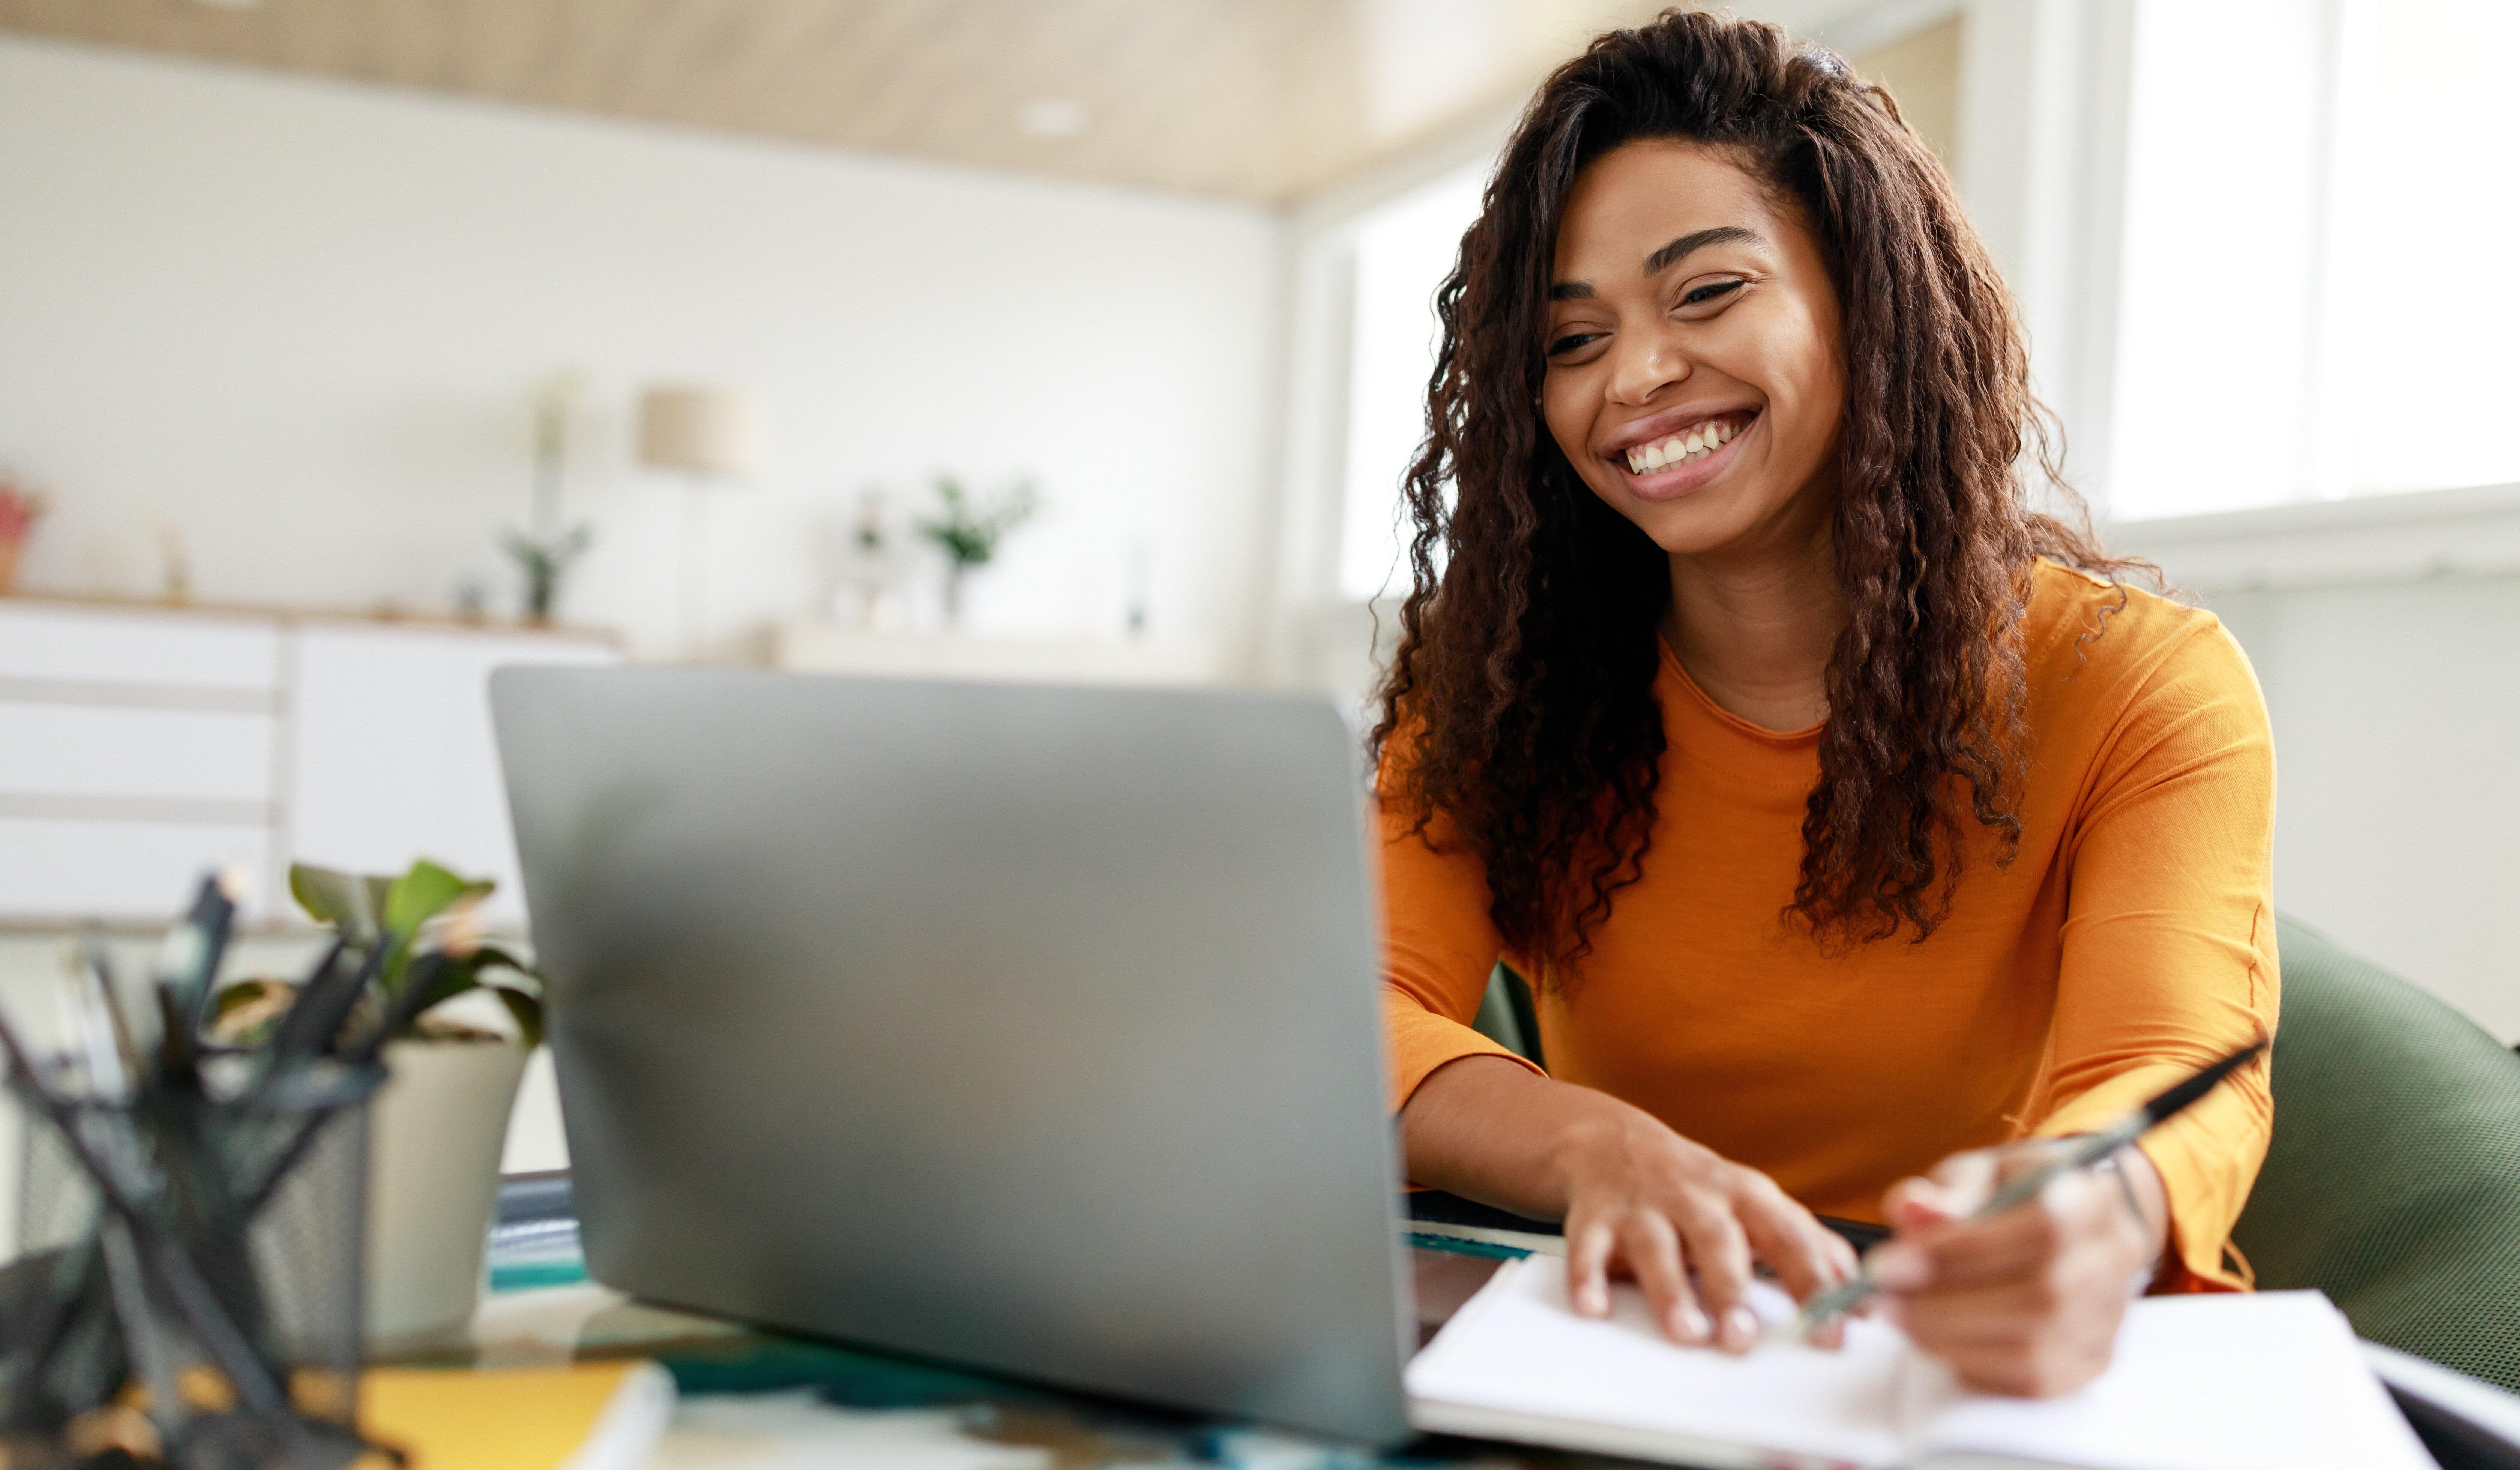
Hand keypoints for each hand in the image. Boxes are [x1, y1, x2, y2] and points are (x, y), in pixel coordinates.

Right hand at [1556, 1105, 1859, 1352]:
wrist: (1612, 1142)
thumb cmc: (1698, 1188)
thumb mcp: (1757, 1204)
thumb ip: (1807, 1244)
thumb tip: (1860, 1293)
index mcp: (1746, 1196)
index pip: (1789, 1237)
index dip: (1814, 1284)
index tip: (1831, 1329)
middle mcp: (1696, 1197)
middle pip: (1719, 1239)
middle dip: (1732, 1288)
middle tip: (1743, 1338)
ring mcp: (1644, 1205)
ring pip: (1657, 1246)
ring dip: (1671, 1291)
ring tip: (1686, 1333)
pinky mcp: (1596, 1216)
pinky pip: (1588, 1248)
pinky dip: (1588, 1278)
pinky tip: (1595, 1308)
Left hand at [1869, 1143, 2167, 1395]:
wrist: (2075, 1223)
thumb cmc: (2019, 1192)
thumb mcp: (1982, 1172)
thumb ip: (1948, 1191)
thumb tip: (1913, 1211)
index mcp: (2091, 1199)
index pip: (2040, 1229)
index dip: (1959, 1250)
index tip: (1888, 1263)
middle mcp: (2111, 1261)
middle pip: (2037, 1297)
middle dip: (1943, 1304)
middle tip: (1882, 1297)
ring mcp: (2108, 1318)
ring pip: (2032, 1347)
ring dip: (1949, 1337)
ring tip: (1900, 1315)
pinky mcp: (2092, 1360)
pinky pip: (2031, 1380)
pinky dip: (1973, 1363)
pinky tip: (1936, 1338)